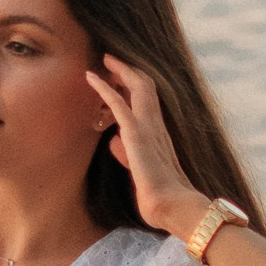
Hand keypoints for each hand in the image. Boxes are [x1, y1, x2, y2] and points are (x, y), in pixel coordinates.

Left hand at [86, 56, 205, 234]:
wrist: (174, 206)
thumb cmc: (159, 198)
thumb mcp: (140, 172)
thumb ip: (128, 155)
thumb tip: (114, 141)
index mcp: (160, 135)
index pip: (148, 101)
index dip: (135, 86)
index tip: (121, 77)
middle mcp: (157, 125)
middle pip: (146, 86)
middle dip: (128, 70)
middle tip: (111, 60)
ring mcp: (148, 127)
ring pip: (137, 85)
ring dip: (120, 70)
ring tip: (105, 59)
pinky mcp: (136, 133)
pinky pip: (118, 102)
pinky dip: (103, 86)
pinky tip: (91, 77)